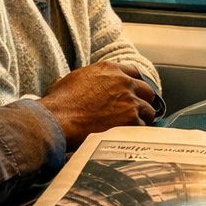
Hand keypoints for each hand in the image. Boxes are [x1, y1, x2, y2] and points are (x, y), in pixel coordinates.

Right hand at [38, 62, 158, 148]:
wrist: (57, 120)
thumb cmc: (59, 102)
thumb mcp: (74, 79)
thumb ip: (91, 78)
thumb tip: (87, 83)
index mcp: (110, 69)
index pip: (134, 72)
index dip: (135, 83)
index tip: (135, 92)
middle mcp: (124, 82)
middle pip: (147, 90)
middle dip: (143, 100)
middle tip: (138, 111)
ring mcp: (129, 101)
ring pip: (149, 109)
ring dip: (143, 117)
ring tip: (134, 126)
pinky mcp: (131, 119)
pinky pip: (142, 126)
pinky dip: (137, 132)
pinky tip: (128, 136)